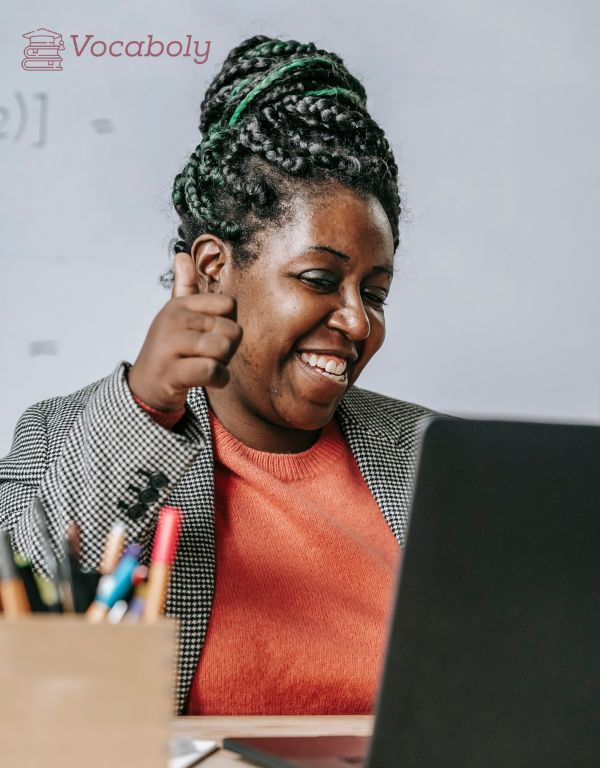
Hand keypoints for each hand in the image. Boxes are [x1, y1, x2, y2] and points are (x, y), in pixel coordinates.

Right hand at [127, 251, 242, 411]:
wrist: (146, 386)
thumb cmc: (170, 350)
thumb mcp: (177, 316)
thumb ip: (185, 287)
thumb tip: (182, 255)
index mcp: (180, 304)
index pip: (229, 304)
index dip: (230, 324)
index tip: (213, 335)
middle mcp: (173, 319)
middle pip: (231, 330)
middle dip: (228, 349)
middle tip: (208, 356)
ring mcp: (170, 345)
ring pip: (223, 348)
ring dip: (223, 364)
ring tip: (206, 366)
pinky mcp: (171, 372)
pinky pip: (212, 370)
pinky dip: (220, 379)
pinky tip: (212, 380)